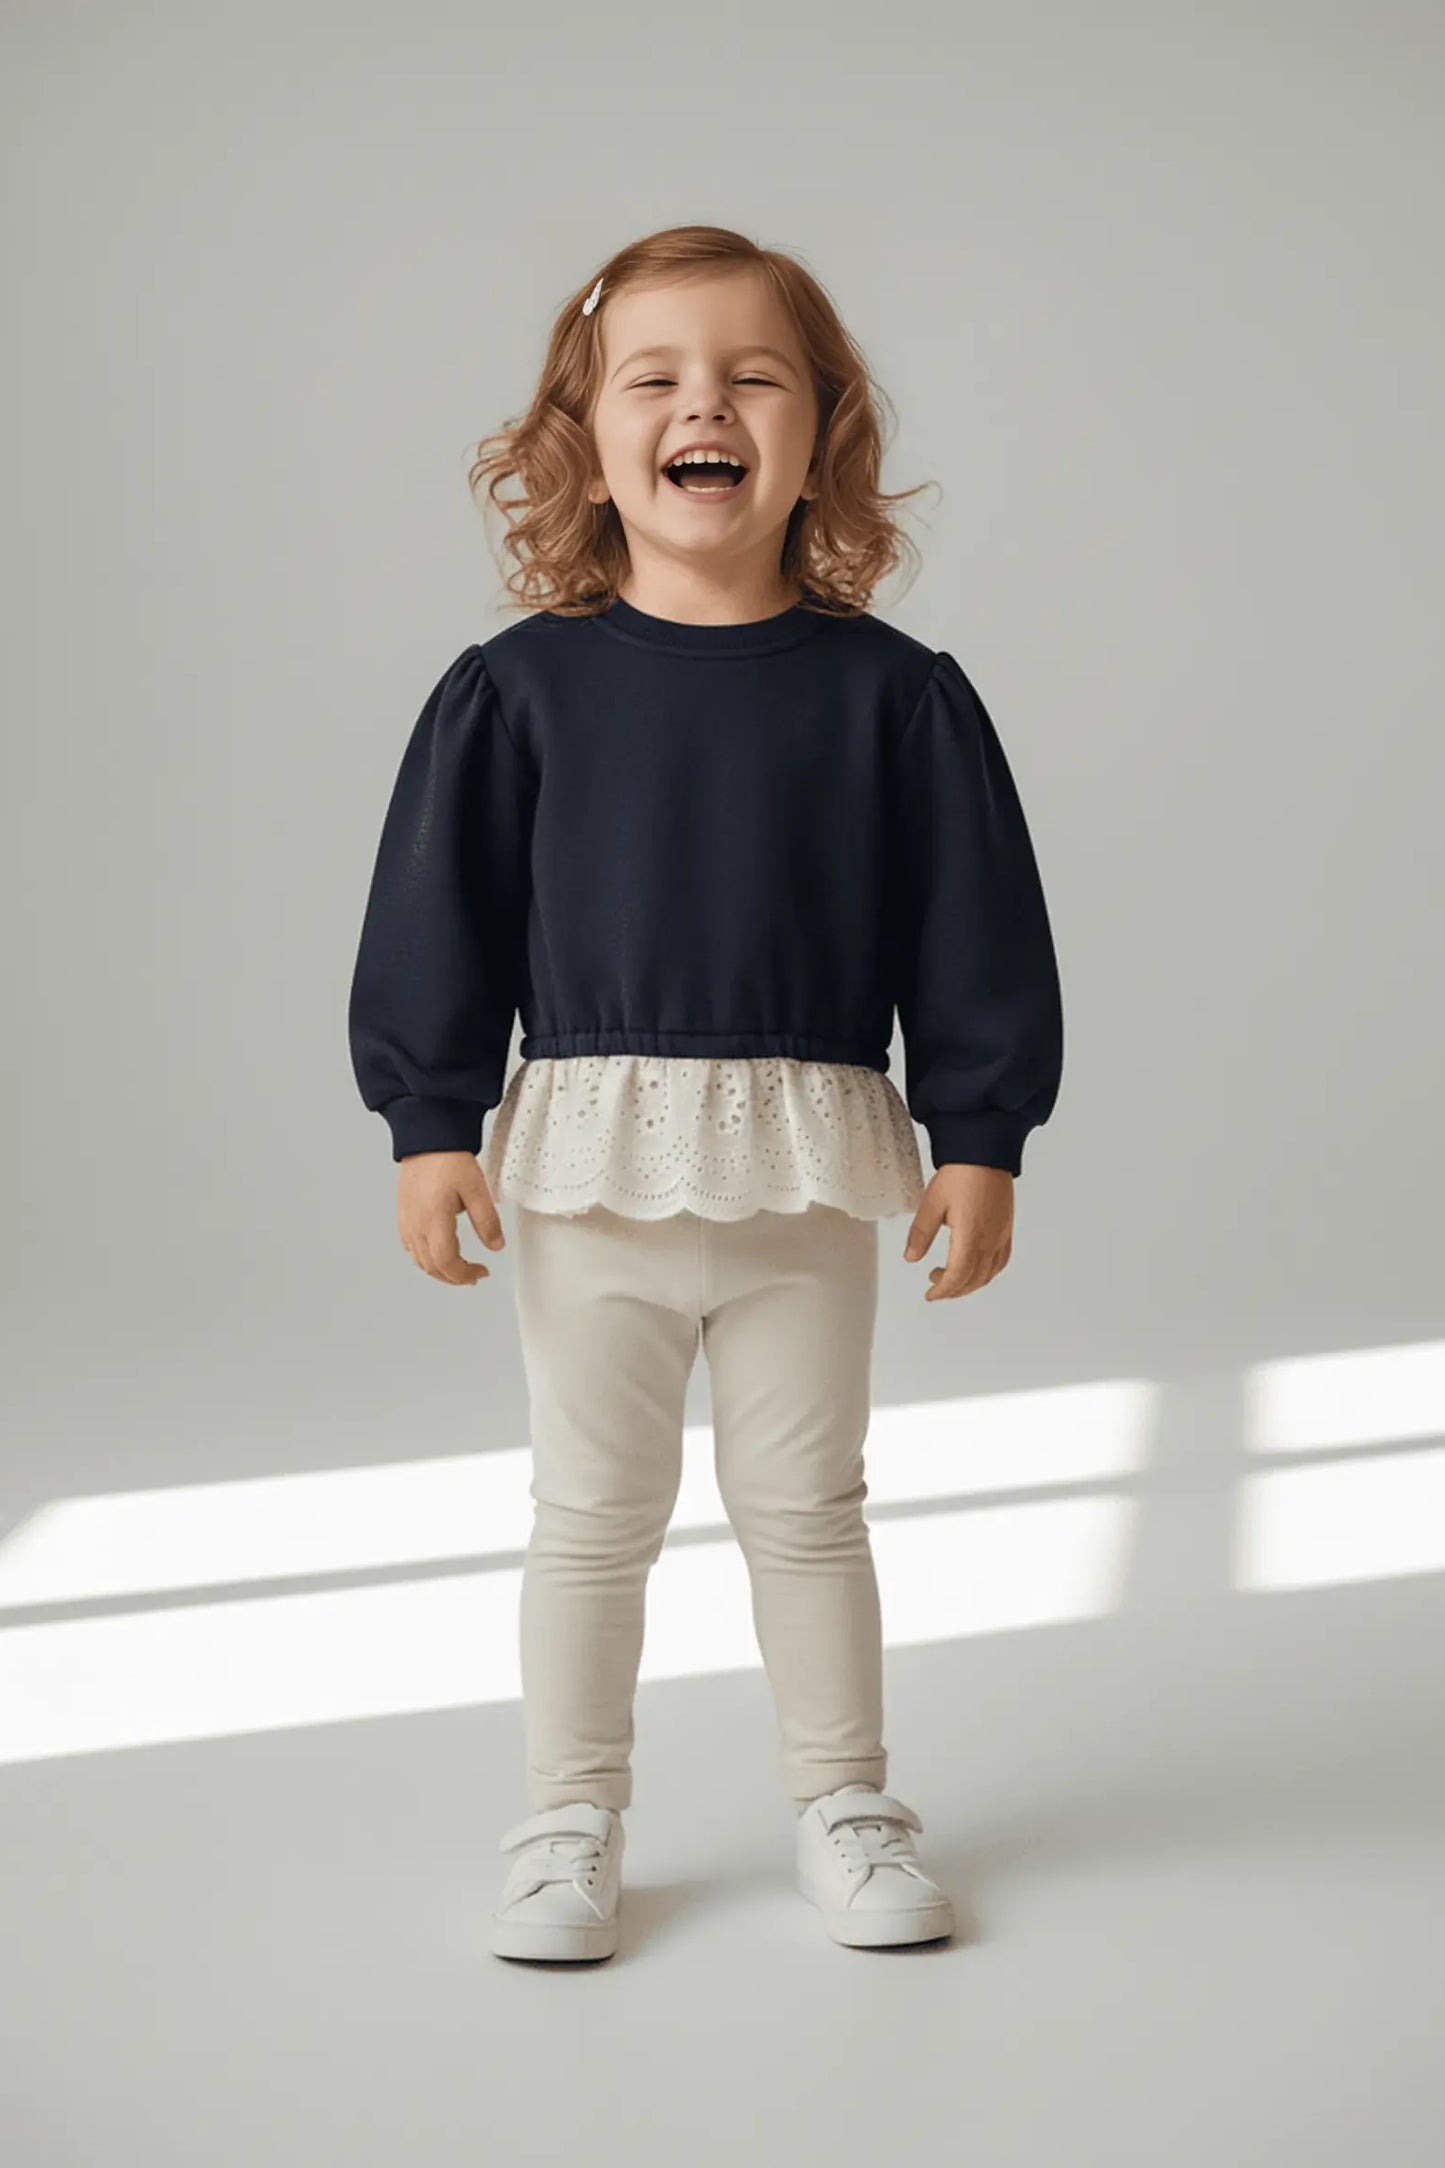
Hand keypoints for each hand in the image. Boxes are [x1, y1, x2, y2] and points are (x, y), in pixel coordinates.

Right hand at [397, 1150, 506, 1285]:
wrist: (427, 1137)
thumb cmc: (449, 1158)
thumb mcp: (477, 1189)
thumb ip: (487, 1221)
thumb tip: (496, 1246)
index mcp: (434, 1221)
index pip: (446, 1263)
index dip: (464, 1274)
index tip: (481, 1272)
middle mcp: (415, 1225)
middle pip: (431, 1266)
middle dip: (454, 1277)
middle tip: (473, 1275)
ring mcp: (407, 1220)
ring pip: (419, 1260)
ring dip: (439, 1270)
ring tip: (458, 1268)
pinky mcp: (403, 1213)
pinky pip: (410, 1246)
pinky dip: (425, 1257)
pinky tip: (437, 1252)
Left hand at [903, 1164, 1013, 1300]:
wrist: (985, 1152)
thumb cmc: (961, 1173)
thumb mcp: (931, 1204)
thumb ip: (920, 1234)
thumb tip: (911, 1257)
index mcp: (970, 1237)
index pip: (957, 1276)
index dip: (943, 1290)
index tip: (930, 1295)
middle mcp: (990, 1240)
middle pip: (974, 1279)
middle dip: (953, 1290)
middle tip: (935, 1288)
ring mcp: (1001, 1235)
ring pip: (989, 1273)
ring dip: (970, 1283)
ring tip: (950, 1278)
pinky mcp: (1006, 1227)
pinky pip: (1001, 1260)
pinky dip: (987, 1272)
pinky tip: (976, 1268)